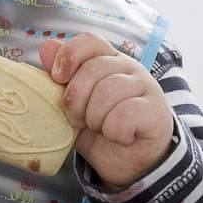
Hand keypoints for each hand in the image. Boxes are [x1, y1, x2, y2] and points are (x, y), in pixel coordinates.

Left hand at [40, 33, 173, 187]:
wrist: (130, 162)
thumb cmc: (99, 128)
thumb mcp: (73, 105)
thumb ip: (60, 78)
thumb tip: (47, 48)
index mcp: (107, 60)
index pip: (89, 41)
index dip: (69, 55)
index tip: (57, 78)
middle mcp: (129, 67)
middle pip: (94, 68)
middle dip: (77, 99)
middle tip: (78, 119)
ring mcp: (146, 87)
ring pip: (109, 91)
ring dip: (95, 118)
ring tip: (99, 129)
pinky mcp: (156, 111)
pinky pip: (125, 115)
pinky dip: (114, 131)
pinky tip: (119, 137)